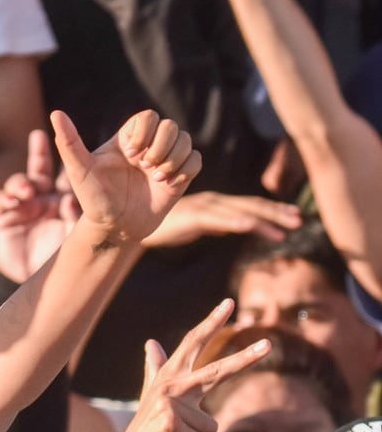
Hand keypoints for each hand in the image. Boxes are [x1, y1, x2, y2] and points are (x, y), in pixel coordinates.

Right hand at [0, 128, 81, 282]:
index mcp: (62, 198)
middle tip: (38, 136)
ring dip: (20, 182)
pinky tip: (13, 202)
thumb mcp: (74, 237)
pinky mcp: (3, 219)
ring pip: (17, 182)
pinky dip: (5, 199)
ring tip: (28, 190)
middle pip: (39, 169)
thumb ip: (74, 217)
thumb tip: (69, 198)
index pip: (64, 173)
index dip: (65, 156)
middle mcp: (41, 199)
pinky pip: (0, 202)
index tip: (69, 141)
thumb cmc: (62, 259)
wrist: (40, 283)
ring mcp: (21, 207)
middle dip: (38, 151)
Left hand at [52, 109, 200, 244]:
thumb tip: (55, 113)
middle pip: (170, 125)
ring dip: (173, 158)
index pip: (148, 116)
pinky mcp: (179, 176)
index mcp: (128, 139)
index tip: (130, 154)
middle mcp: (148, 146)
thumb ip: (69, 142)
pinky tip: (167, 185)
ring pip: (186, 140)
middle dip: (160, 146)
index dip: (144, 131)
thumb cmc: (93, 199)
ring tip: (155, 177)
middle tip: (143, 167)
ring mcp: (165, 161)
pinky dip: (185, 170)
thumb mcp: (78, 171)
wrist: (113, 228)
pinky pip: (196, 160)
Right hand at [111, 299, 270, 431]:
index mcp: (168, 379)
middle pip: (216, 371)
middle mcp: (169, 387)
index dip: (211, 322)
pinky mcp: (172, 425)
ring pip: (211, 427)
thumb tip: (151, 342)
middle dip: (245, 358)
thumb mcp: (151, 399)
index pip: (193, 344)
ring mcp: (169, 405)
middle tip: (268, 343)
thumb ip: (154, 370)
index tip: (230, 302)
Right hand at [143, 191, 300, 247]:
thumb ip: (216, 223)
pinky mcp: (193, 216)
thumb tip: (234, 227)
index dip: (273, 210)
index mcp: (216, 205)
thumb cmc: (163, 225)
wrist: (132, 225)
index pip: (250, 206)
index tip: (294, 216)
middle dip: (277, 212)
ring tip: (286, 229)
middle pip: (251, 206)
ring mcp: (204, 207)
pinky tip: (251, 228)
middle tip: (300, 220)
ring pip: (240, 212)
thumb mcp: (196, 225)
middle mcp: (214, 202)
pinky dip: (235, 222)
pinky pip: (218, 220)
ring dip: (265, 220)